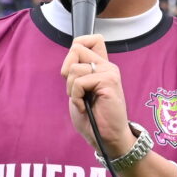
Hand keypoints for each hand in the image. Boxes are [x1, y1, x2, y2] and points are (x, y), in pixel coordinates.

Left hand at [62, 34, 134, 156]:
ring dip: (71, 89)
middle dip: (67, 71)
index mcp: (102, 66)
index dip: (75, 48)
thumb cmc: (92, 118)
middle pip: (76, 48)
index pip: (90, 39)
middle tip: (76, 90)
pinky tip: (84, 107)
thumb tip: (70, 57)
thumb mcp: (79, 91)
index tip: (73, 70)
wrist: (106, 138)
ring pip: (74, 68)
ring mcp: (109, 72)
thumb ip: (76, 72)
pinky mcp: (109, 82)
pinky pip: (79, 82)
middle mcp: (107, 66)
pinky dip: (76, 97)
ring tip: (82, 101)